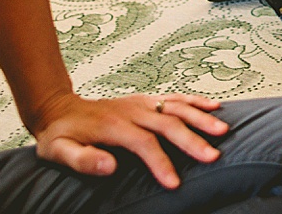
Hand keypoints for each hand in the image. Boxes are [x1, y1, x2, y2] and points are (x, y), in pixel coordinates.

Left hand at [30, 91, 226, 188]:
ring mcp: (141, 103)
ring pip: (176, 107)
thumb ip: (83, 160)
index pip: (144, 143)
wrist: (58, 109)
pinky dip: (196, 100)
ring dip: (201, 117)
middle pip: (168, 123)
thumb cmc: (60, 136)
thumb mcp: (59, 152)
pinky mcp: (146, 100)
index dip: (161, 163)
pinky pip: (175, 98)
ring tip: (223, 130)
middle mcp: (132, 110)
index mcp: (114, 125)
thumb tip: (111, 166)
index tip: (175, 183)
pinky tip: (215, 106)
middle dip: (192, 140)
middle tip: (213, 156)